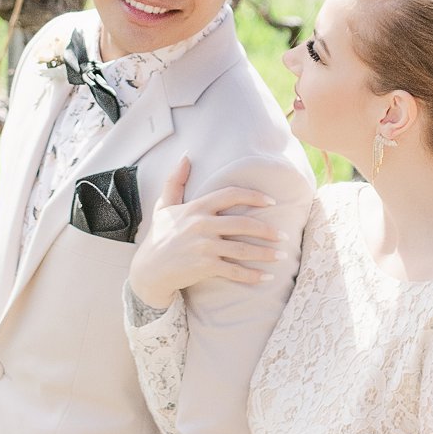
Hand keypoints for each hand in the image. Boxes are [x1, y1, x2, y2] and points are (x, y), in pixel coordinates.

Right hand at [128, 158, 283, 304]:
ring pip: (243, 250)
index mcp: (196, 208)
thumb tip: (186, 156)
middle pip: (244, 224)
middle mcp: (202, 225)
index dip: (254, 196)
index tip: (271, 202)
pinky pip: (234, 271)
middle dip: (268, 231)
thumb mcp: (164, 206)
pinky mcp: (204, 267)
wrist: (148, 271)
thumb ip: (175, 181)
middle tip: (284, 236)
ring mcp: (204, 247)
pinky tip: (267, 277)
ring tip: (282, 255)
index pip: (231, 195)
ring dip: (266, 254)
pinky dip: (252, 276)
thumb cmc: (159, 237)